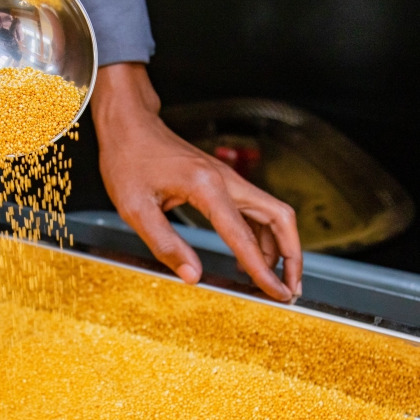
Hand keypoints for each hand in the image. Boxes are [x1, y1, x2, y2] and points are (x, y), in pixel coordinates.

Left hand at [92, 63, 301, 300]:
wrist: (129, 126)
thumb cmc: (128, 162)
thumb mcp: (135, 208)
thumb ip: (165, 244)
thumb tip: (193, 276)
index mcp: (206, 187)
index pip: (244, 236)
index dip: (262, 270)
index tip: (276, 294)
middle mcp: (226, 180)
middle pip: (279, 218)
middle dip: (292, 255)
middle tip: (291, 288)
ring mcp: (228, 180)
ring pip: (272, 214)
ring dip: (280, 247)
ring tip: (273, 280)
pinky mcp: (222, 183)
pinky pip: (254, 211)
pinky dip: (261, 236)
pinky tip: (248, 258)